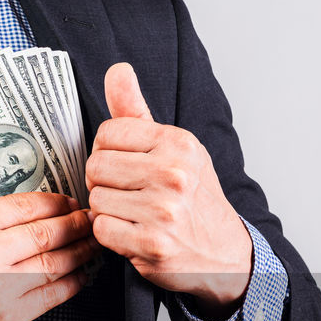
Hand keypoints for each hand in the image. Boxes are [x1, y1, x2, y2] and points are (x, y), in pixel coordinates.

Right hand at [0, 192, 96, 320]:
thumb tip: (21, 213)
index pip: (26, 206)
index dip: (56, 202)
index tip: (68, 201)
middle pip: (48, 233)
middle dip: (76, 224)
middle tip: (90, 219)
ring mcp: (0, 290)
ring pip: (57, 264)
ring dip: (82, 251)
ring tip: (93, 243)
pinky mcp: (8, 320)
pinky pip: (52, 296)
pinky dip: (73, 283)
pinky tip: (82, 275)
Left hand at [86, 63, 252, 317]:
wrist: (224, 251)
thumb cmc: (193, 197)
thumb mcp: (173, 148)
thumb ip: (136, 111)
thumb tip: (116, 69)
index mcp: (178, 143)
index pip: (107, 133)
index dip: (108, 152)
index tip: (126, 165)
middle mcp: (173, 174)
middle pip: (96, 167)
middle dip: (104, 182)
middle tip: (128, 193)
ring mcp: (163, 211)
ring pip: (96, 200)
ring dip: (108, 210)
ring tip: (134, 213)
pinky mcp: (152, 244)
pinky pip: (101, 229)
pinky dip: (111, 235)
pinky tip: (133, 233)